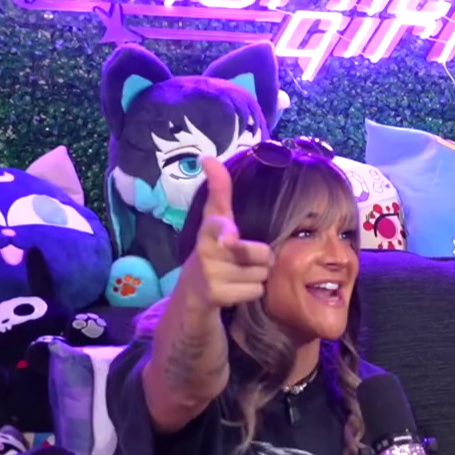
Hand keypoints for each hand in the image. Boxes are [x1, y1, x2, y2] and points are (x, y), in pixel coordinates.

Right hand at [174, 155, 272, 309]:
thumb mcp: (217, 221)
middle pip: (261, 253)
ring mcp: (209, 275)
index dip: (225, 230)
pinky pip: (256, 290)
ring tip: (236, 276)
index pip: (216, 223)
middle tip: (243, 260)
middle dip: (261, 259)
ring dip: (255, 276)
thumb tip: (207, 158)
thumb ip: (219, 191)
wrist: (193, 295)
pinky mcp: (216, 296)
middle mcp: (205, 251)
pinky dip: (250, 292)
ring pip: (261, 273)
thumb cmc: (213, 252)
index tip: (229, 237)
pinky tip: (234, 290)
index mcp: (207, 230)